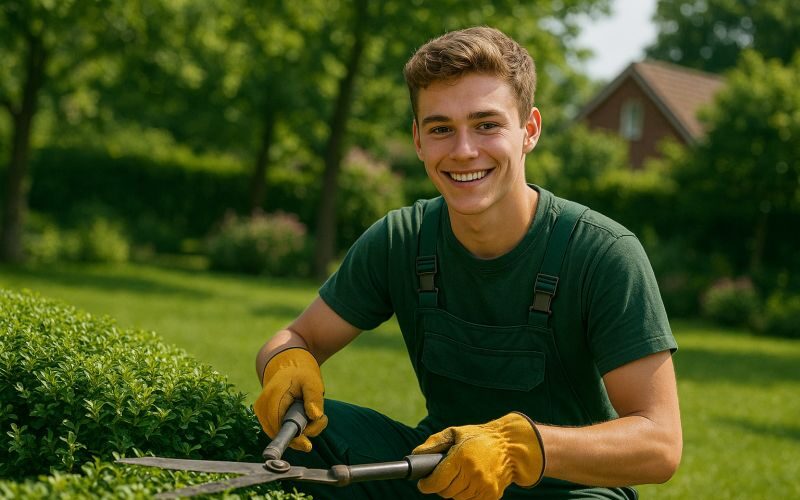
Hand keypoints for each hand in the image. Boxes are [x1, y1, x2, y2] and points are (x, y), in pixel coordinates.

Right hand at [254, 348, 326, 451]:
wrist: (288, 366)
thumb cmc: (301, 374)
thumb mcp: (312, 381)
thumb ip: (314, 397)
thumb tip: (315, 416)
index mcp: (273, 396)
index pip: (279, 425)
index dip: (293, 438)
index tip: (307, 445)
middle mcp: (262, 407)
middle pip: (279, 432)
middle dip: (302, 433)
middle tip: (321, 420)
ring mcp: (262, 413)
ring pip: (281, 433)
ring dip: (300, 431)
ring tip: (314, 415)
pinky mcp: (266, 418)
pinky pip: (280, 430)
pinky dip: (295, 428)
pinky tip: (307, 416)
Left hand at [413, 412, 544, 499]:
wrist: (510, 445)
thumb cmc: (480, 437)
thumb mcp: (455, 432)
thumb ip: (434, 443)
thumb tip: (416, 455)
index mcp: (461, 457)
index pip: (437, 482)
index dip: (426, 485)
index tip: (423, 483)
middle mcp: (473, 473)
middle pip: (446, 492)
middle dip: (440, 486)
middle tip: (443, 476)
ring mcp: (483, 486)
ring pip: (458, 498)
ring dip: (454, 490)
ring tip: (459, 476)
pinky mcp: (491, 495)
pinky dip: (467, 494)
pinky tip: (470, 482)